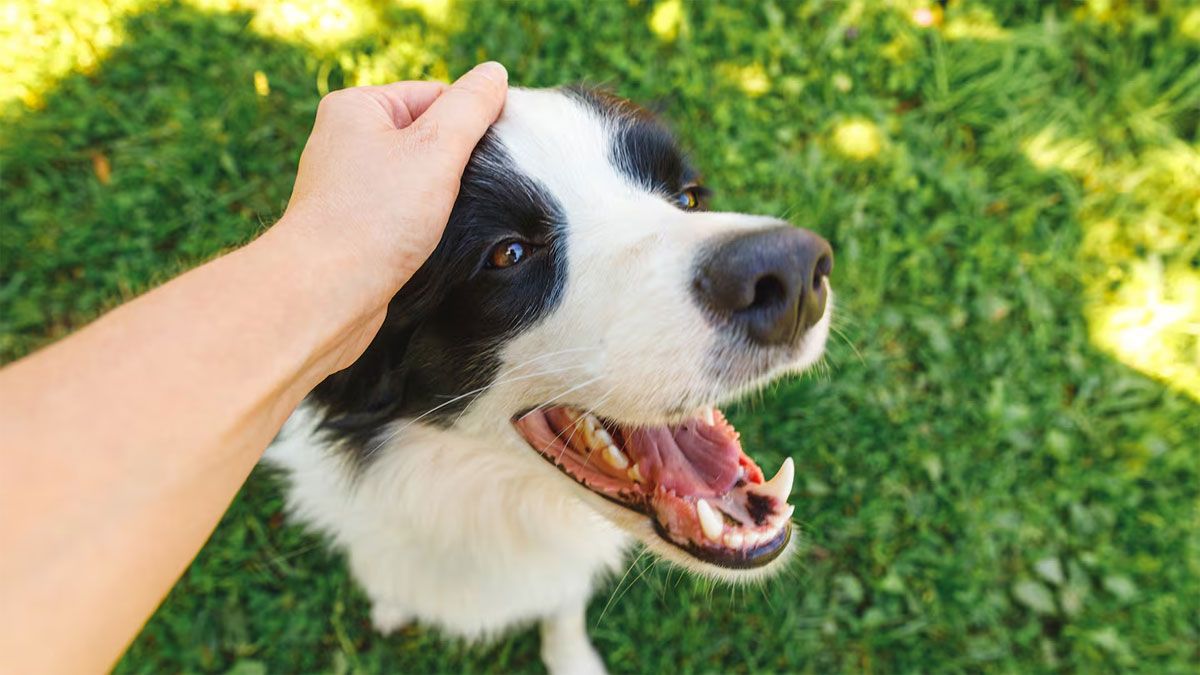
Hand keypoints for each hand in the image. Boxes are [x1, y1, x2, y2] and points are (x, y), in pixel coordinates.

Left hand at [280, 62, 507, 300]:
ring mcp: (347, 184)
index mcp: (357, 107)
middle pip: (427, 137)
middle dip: (456, 163)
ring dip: (442, 196)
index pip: (436, 95)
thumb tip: (495, 73)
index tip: (495, 157)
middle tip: (473, 191)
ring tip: (449, 217)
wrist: (326, 292)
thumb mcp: (436, 149)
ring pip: (417, 177)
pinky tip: (432, 239)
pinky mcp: (353, 224)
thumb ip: (471, 107)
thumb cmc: (375, 217)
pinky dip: (422, 222)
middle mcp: (345, 140)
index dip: (471, 124)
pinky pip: (401, 210)